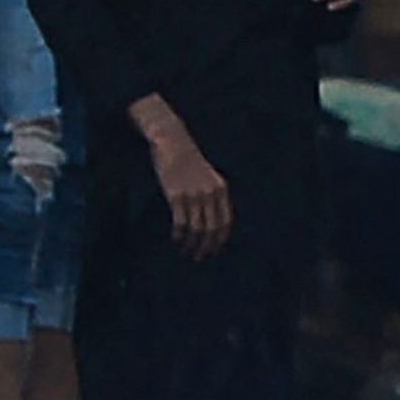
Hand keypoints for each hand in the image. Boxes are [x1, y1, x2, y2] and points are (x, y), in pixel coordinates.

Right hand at [149, 125, 232, 261]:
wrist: (173, 142)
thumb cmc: (188, 161)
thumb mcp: (207, 177)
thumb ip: (212, 195)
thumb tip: (209, 220)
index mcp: (221, 189)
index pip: (226, 222)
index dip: (220, 240)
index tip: (213, 251)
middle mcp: (210, 193)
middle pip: (212, 229)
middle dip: (207, 247)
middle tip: (199, 257)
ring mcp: (194, 194)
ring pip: (197, 229)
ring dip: (192, 244)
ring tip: (187, 251)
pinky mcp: (176, 195)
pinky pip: (180, 222)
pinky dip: (179, 235)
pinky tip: (176, 240)